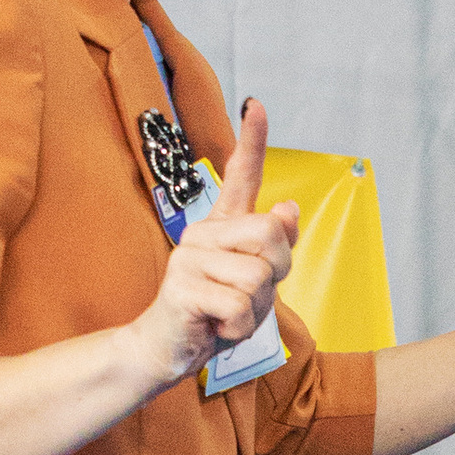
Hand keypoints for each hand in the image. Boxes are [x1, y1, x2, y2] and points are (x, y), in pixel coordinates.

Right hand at [127, 97, 298, 392]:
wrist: (168, 348)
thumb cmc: (215, 314)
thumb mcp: (256, 281)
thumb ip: (274, 247)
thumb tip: (287, 208)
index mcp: (223, 226)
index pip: (241, 176)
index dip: (251, 141)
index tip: (256, 106)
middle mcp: (203, 232)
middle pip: (270, 235)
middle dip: (275, 273)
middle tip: (248, 295)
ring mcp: (189, 257)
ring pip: (257, 277)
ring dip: (255, 309)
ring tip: (227, 314)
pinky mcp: (182, 287)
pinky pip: (239, 307)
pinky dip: (238, 329)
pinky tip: (217, 328)